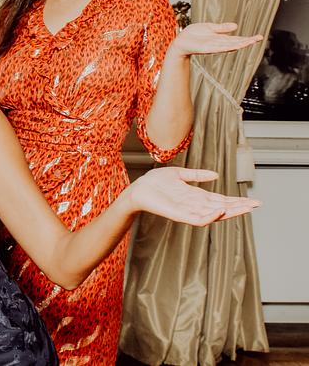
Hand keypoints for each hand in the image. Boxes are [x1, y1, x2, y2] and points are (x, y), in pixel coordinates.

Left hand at [126, 166, 260, 224]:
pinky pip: (197, 219)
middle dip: (239, 206)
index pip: (221, 200)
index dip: (236, 201)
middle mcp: (195, 205)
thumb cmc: (154, 183)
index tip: (253, 200)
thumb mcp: (179, 174)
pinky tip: (220, 211)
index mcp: (196, 196)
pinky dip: (209, 216)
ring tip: (246, 208)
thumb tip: (215, 175)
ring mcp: (188, 211)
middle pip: (222, 207)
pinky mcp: (179, 215)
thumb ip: (197, 175)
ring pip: (214, 214)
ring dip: (230, 211)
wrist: (137, 189)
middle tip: (257, 204)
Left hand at [168, 22, 262, 58]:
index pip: (237, 39)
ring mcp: (214, 47)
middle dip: (248, 41)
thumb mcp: (209, 28)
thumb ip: (222, 28)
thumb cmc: (193, 34)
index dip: (248, 38)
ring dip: (241, 44)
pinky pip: (219, 47)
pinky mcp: (207, 48)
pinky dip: (228, 46)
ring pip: (230, 45)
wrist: (181, 40)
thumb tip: (236, 26)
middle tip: (260, 38)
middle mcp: (219, 44)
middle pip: (237, 43)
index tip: (259, 37)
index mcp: (221, 38)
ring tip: (252, 41)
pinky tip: (236, 45)